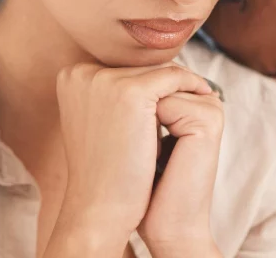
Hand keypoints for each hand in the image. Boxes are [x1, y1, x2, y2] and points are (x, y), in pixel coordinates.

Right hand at [47, 63, 213, 255]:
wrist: (100, 208)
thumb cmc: (103, 172)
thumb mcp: (98, 123)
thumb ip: (110, 96)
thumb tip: (141, 76)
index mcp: (71, 76)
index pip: (123, 67)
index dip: (151, 81)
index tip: (173, 92)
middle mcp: (82, 72)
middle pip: (140, 67)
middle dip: (166, 83)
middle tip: (194, 91)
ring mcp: (105, 80)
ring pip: (158, 71)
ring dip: (180, 86)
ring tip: (199, 97)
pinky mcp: (130, 92)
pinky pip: (174, 78)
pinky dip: (191, 86)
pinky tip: (204, 96)